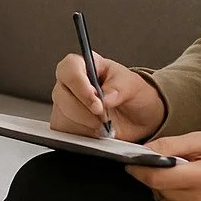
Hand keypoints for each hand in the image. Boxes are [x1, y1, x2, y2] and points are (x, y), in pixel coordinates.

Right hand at [50, 51, 165, 142]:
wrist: (138, 116)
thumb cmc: (132, 93)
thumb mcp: (133, 85)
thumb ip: (119, 89)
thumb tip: (105, 98)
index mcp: (86, 65)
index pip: (70, 68)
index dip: (80, 85)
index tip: (97, 102)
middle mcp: (71, 83)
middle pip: (61, 94)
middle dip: (84, 110)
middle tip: (103, 117)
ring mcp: (66, 103)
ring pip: (61, 115)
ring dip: (85, 125)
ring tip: (104, 125)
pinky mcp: (67, 122)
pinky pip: (65, 130)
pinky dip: (83, 135)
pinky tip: (97, 131)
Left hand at [126, 132, 200, 200]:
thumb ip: (171, 145)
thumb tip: (143, 151)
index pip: (157, 179)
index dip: (138, 170)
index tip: (129, 162)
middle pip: (158, 190)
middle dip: (152, 174)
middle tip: (158, 161)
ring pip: (163, 200)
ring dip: (163, 186)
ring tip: (181, 172)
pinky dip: (174, 195)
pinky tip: (188, 185)